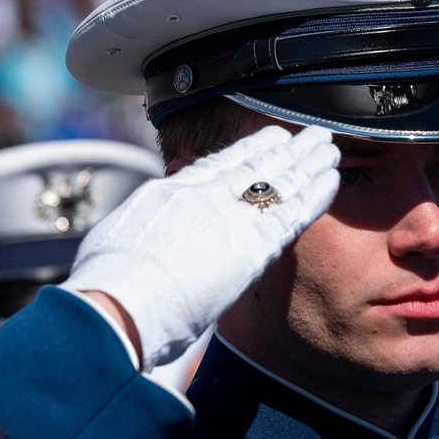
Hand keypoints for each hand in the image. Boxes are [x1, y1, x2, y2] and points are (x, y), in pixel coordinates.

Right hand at [62, 125, 339, 370]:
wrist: (116, 304)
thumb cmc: (107, 287)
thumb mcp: (118, 239)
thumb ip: (143, 226)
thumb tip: (144, 229)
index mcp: (170, 193)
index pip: (219, 164)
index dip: (249, 149)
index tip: (270, 137)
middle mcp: (203, 198)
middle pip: (255, 165)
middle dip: (285, 149)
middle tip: (310, 134)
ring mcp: (229, 218)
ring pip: (279, 182)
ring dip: (307, 163)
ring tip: (328, 147)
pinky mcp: (252, 247)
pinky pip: (293, 213)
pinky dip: (314, 194)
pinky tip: (331, 178)